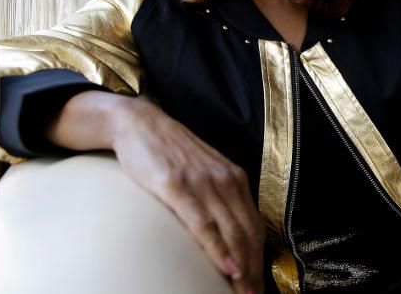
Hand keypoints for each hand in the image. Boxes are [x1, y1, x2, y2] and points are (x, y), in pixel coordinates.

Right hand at [110, 98, 265, 293]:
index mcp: (233, 177)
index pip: (255, 225)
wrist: (140, 123)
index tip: (259, 284)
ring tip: (243, 292)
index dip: (260, 259)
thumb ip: (217, 195)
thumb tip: (227, 230)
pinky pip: (203, 224)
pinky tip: (227, 268)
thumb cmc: (169, 152)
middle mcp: (224, 179)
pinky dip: (218, 249)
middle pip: (248, 233)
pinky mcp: (177, 186)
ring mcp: (202, 182)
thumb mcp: (203, 171)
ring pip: (232, 232)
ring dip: (241, 268)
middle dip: (254, 270)